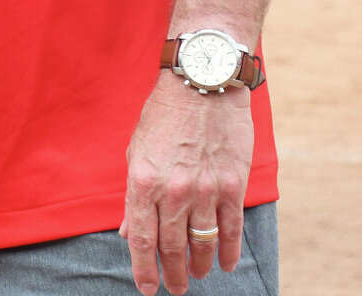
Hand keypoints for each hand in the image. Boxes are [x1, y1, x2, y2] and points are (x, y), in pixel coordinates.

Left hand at [119, 73, 253, 295]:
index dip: (143, 270)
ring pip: (202, 243)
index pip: (141, 240)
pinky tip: (227, 265)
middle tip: (176, 288)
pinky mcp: (232, 185)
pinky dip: (229, 251)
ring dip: (200, 266)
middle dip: (173, 274)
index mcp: (142, 181)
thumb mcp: (136, 152)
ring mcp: (205, 190)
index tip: (147, 288)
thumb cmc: (163, 116)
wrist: (201, 84)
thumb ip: (134, 195)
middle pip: (171, 247)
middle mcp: (173, 191)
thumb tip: (129, 232)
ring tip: (197, 276)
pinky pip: (231, 229)